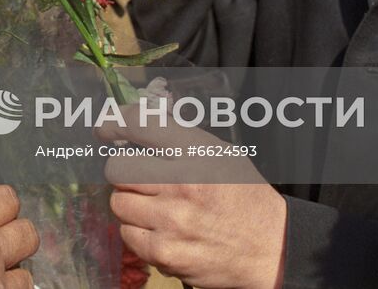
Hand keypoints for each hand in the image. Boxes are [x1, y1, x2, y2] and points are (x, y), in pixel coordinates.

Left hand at [100, 107, 285, 288]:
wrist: (271, 248)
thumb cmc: (244, 197)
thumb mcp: (221, 153)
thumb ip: (179, 139)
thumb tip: (134, 125)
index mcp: (197, 153)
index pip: (140, 125)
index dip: (114, 123)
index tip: (105, 129)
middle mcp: (182, 183)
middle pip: (117, 168)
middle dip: (123, 171)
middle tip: (138, 178)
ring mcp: (171, 221)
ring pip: (118, 203)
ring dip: (130, 203)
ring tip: (154, 206)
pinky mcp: (165, 253)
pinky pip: (127, 234)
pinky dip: (137, 232)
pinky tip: (159, 229)